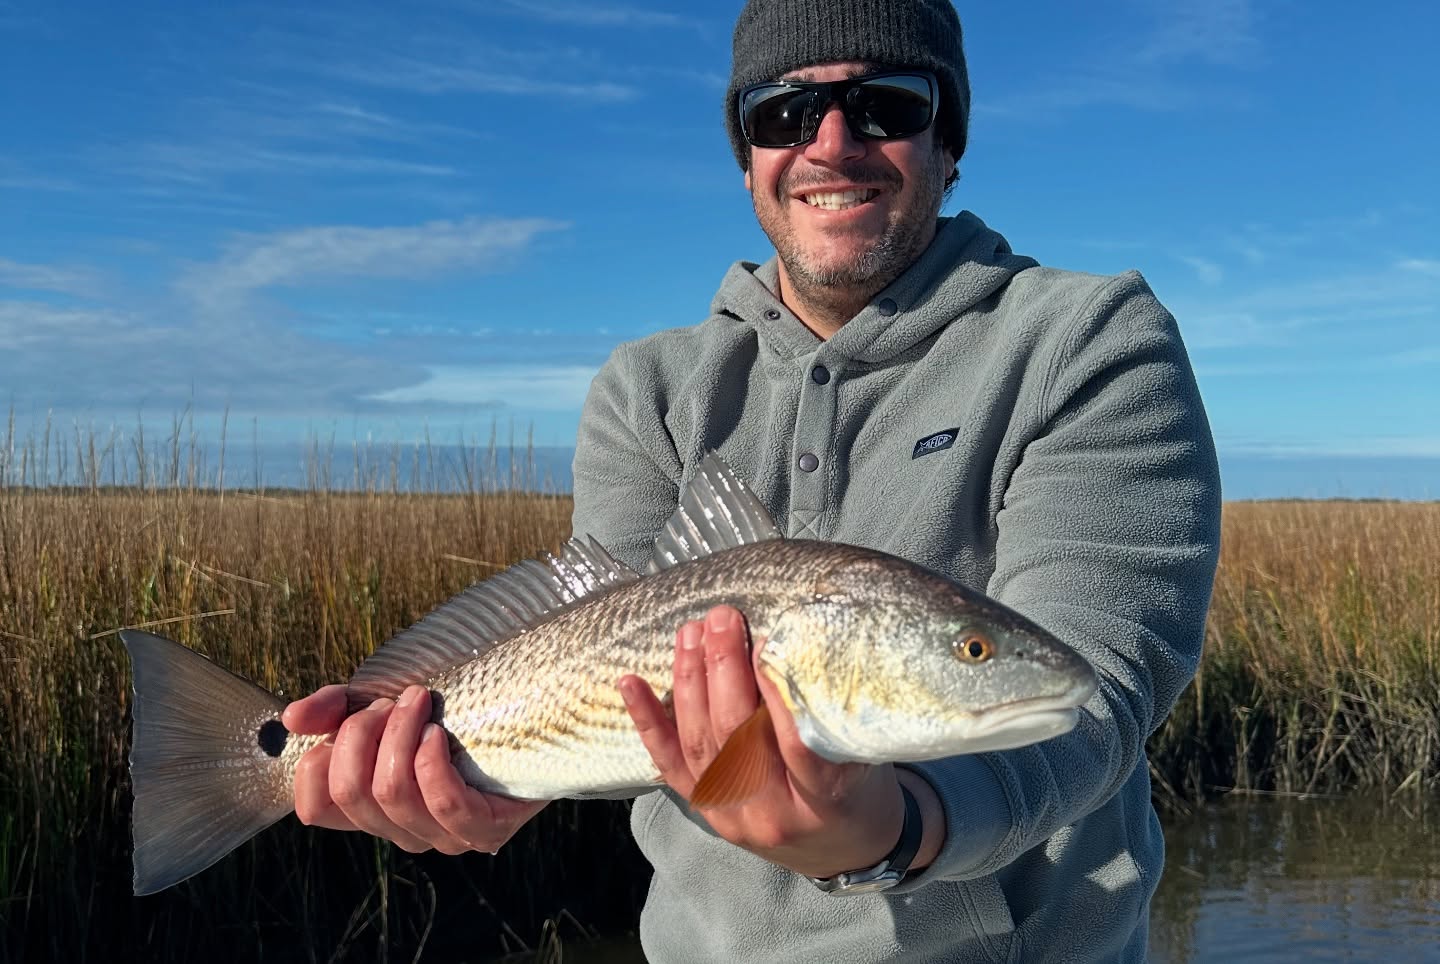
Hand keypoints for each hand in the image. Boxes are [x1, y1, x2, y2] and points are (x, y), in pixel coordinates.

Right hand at [283, 684, 546, 854]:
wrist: (528, 714)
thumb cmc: (452, 713)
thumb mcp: (385, 703)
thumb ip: (337, 708)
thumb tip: (290, 719)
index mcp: (371, 807)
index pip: (313, 808)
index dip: (317, 760)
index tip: (349, 719)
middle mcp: (401, 830)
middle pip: (350, 790)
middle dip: (362, 732)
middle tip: (393, 701)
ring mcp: (443, 836)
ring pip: (391, 791)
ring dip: (399, 733)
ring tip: (420, 702)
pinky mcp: (484, 830)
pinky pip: (442, 802)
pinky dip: (432, 760)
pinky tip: (439, 733)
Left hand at [618, 606, 915, 878]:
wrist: (845, 852)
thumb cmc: (863, 791)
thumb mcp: (867, 754)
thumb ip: (833, 711)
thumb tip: (804, 641)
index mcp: (823, 800)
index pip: (794, 742)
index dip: (774, 688)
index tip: (768, 637)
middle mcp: (772, 814)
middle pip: (737, 736)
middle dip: (725, 669)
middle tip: (723, 618)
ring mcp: (732, 817)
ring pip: (700, 744)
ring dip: (690, 681)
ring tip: (692, 632)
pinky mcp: (707, 811)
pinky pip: (670, 765)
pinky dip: (648, 720)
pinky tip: (630, 683)